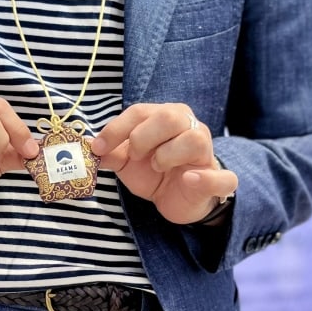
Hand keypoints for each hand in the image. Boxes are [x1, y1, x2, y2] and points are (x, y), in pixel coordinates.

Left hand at [91, 103, 237, 223]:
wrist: (178, 199)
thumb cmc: (154, 172)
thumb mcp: (127, 162)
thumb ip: (110, 153)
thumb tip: (89, 147)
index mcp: (165, 118)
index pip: (140, 111)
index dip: (116, 129)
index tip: (99, 148)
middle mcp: (189, 128)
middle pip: (169, 116)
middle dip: (143, 137)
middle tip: (135, 156)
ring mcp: (206, 153)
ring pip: (193, 140)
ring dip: (167, 155)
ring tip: (158, 167)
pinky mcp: (218, 180)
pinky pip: (222, 177)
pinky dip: (204, 178)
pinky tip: (188, 179)